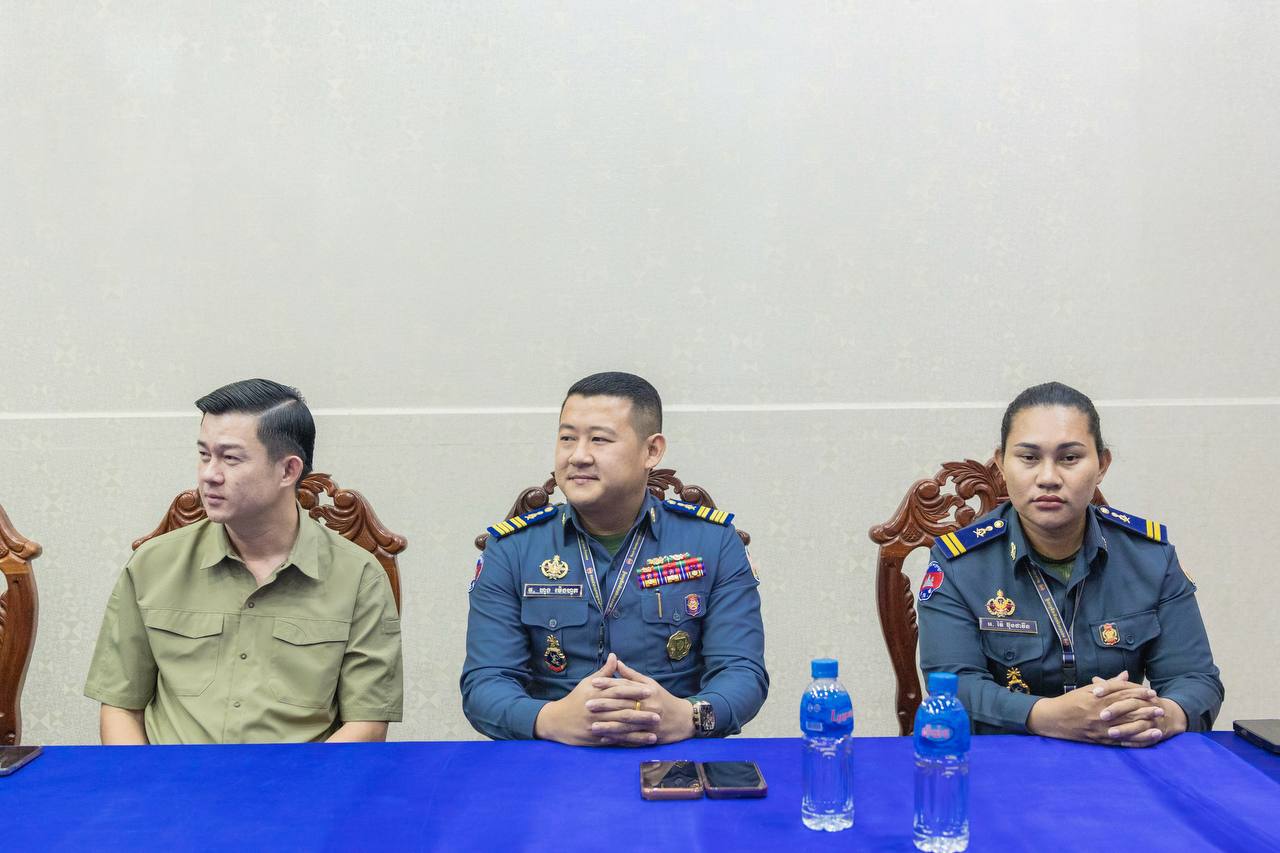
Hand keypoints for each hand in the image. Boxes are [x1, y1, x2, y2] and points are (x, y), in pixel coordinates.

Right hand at [533, 654, 658, 745]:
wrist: (557, 721)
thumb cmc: (575, 699)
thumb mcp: (587, 683)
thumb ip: (604, 672)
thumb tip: (614, 656)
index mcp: (596, 694)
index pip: (618, 691)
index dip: (634, 691)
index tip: (650, 691)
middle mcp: (597, 710)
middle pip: (622, 710)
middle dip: (641, 711)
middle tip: (659, 712)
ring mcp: (597, 725)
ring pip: (622, 727)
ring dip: (640, 728)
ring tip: (656, 727)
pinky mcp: (597, 738)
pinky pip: (618, 740)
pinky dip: (632, 740)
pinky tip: (645, 740)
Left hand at [587, 658, 696, 745]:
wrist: (684, 719)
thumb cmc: (664, 698)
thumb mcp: (650, 683)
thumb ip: (631, 675)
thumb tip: (616, 661)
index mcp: (647, 691)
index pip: (625, 686)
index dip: (608, 684)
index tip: (593, 683)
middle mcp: (648, 706)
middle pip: (623, 704)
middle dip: (604, 705)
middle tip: (587, 704)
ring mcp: (649, 722)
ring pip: (626, 724)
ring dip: (608, 726)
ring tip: (592, 726)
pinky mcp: (649, 736)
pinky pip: (631, 738)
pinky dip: (617, 739)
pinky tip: (604, 739)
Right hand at [1027, 671, 1158, 743]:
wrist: (1053, 719)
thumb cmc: (1070, 702)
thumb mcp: (1087, 690)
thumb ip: (1108, 684)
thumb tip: (1125, 675)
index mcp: (1097, 699)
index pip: (1122, 695)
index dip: (1138, 694)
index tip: (1151, 693)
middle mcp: (1100, 714)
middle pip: (1127, 712)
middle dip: (1145, 710)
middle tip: (1161, 709)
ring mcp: (1101, 729)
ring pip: (1126, 728)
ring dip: (1144, 726)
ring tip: (1159, 725)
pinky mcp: (1100, 740)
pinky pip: (1121, 741)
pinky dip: (1135, 741)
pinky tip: (1146, 739)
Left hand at [1092, 673, 1188, 746]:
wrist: (1169, 714)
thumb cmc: (1141, 702)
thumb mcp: (1129, 692)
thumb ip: (1112, 687)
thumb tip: (1094, 680)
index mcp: (1137, 691)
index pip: (1123, 686)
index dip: (1109, 688)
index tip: (1095, 692)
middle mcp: (1146, 703)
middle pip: (1131, 704)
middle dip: (1117, 709)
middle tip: (1101, 715)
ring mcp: (1153, 718)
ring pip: (1140, 723)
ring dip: (1125, 729)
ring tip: (1111, 733)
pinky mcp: (1157, 731)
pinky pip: (1147, 738)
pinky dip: (1136, 741)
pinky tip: (1123, 743)